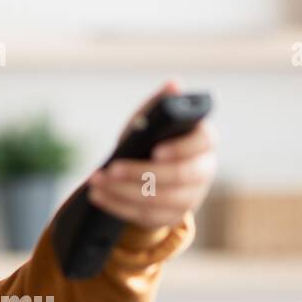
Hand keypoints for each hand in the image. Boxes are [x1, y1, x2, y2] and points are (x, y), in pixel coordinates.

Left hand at [85, 78, 217, 230]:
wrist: (150, 172)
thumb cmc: (154, 139)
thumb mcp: (153, 121)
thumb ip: (160, 105)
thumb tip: (173, 84)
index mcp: (204, 142)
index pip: (201, 144)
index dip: (179, 149)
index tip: (155, 151)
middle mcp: (203, 171)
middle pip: (177, 176)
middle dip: (141, 172)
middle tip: (112, 168)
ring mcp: (190, 198)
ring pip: (158, 199)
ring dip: (122, 191)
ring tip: (96, 181)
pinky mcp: (171, 217)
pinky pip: (145, 216)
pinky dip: (118, 206)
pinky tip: (99, 196)